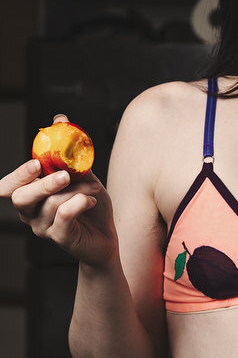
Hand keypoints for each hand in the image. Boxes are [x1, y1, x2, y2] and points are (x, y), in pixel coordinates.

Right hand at [2, 117, 116, 266]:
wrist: (107, 233)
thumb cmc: (89, 203)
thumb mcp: (81, 174)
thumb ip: (69, 152)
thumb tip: (60, 120)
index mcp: (30, 194)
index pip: (7, 187)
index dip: (17, 176)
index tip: (36, 164)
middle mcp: (30, 212)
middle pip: (21, 198)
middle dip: (42, 184)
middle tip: (65, 175)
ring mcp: (43, 227)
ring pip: (50, 205)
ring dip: (75, 191)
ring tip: (93, 186)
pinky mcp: (60, 238)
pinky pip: (64, 217)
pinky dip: (80, 204)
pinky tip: (91, 200)